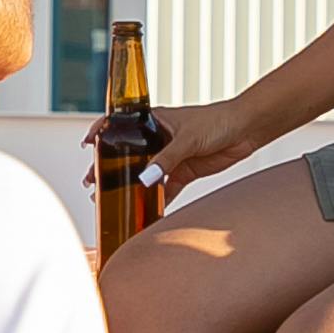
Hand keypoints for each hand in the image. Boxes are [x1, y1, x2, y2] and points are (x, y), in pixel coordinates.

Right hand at [100, 95, 262, 200]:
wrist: (246, 130)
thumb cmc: (217, 121)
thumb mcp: (187, 139)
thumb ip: (166, 159)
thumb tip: (144, 179)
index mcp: (155, 121)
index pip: (122, 123)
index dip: (102, 132)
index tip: (87, 144)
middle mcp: (159, 138)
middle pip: (128, 154)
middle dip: (110, 168)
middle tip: (93, 183)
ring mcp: (170, 156)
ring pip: (144, 174)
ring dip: (129, 186)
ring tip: (110, 199)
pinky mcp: (184, 172)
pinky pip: (165, 189)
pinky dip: (156, 200)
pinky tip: (144, 211)